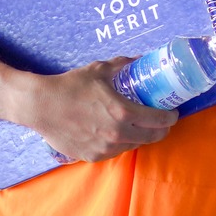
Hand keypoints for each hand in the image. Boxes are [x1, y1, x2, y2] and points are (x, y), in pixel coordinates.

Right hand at [16, 59, 177, 162]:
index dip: (170, 117)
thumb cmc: (71, 86)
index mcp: (124, 113)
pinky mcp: (92, 156)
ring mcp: (105, 148)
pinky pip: (114, 152)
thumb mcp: (100, 70)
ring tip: (139, 127)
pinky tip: (118, 134)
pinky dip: (120, 144)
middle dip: (161, 130)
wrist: (42, 106)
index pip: (159, 121)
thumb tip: (138, 59)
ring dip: (140, 137)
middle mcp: (117, 134)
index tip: (173, 113)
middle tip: (161, 122)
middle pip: (151, 137)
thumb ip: (122, 65)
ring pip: (133, 146)